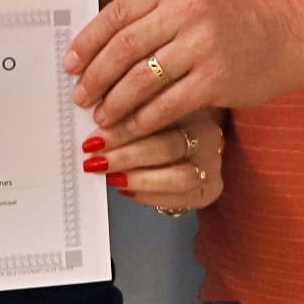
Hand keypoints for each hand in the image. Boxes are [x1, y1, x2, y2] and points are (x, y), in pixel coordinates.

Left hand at [65, 0, 302, 139]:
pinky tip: (130, 128)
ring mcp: (204, 44)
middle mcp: (188, 9)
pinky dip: (142, 120)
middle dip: (95, 76)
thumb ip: (150, 16)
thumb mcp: (191, 0)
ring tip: (101, 117)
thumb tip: (94, 50)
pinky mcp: (217, 78)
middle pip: (123, 47)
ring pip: (140, 78)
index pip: (117, 13)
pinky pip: (166, 104)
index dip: (87, 42)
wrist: (289, 36)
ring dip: (115, 102)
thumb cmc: (232, 21)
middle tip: (79, 96)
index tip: (70, 64)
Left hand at [85, 106, 225, 212]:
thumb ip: (126, 109)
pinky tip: (125, 188)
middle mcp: (207, 133)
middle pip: (168, 147)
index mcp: (191, 105)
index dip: (122, 128)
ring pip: (178, 177)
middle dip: (126, 156)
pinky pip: (180, 198)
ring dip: (138, 179)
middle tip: (96, 160)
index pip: (158, 115)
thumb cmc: (163, 123)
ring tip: (111, 176)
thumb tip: (92, 120)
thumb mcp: (148, 106)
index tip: (95, 138)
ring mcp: (212, 163)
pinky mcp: (210, 188)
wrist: (190, 145)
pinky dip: (149, 195)